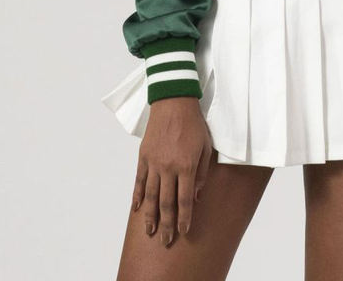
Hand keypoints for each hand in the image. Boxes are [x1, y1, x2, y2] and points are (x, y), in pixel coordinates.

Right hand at [133, 96, 211, 245]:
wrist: (173, 102)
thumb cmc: (194, 123)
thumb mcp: (205, 146)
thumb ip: (202, 172)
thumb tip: (196, 195)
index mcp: (187, 165)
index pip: (185, 199)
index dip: (185, 217)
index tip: (184, 231)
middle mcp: (169, 167)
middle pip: (166, 202)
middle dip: (166, 224)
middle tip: (165, 240)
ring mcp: (154, 163)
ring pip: (151, 195)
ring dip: (150, 216)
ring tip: (149, 231)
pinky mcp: (144, 156)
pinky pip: (139, 180)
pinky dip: (138, 196)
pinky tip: (137, 208)